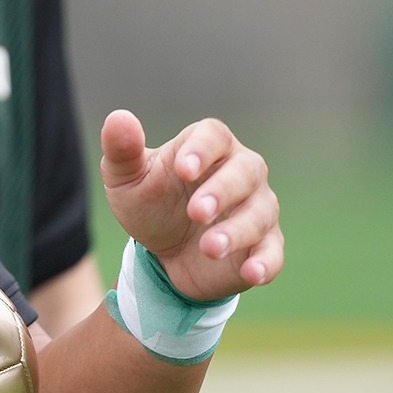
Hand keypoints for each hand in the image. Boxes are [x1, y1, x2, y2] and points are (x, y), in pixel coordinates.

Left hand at [99, 110, 284, 300]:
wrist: (163, 252)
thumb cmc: (149, 202)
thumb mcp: (126, 179)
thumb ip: (121, 150)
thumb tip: (119, 118)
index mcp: (207, 147)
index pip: (214, 136)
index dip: (201, 150)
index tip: (183, 170)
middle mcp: (241, 172)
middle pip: (246, 171)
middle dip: (222, 191)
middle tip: (196, 212)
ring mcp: (257, 209)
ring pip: (260, 213)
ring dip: (237, 231)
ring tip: (209, 248)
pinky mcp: (264, 245)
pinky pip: (273, 253)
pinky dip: (266, 263)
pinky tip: (252, 273)